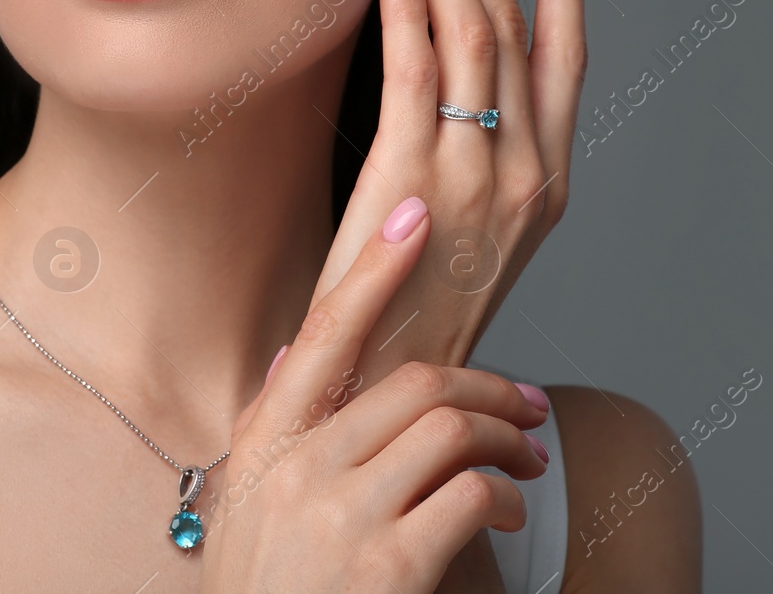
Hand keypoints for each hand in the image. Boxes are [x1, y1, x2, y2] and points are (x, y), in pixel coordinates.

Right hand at [199, 197, 549, 593]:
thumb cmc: (261, 593)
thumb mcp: (240, 509)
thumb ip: (271, 432)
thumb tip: (293, 356)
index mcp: (264, 444)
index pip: (322, 331)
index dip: (372, 267)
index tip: (412, 217)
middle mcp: (296, 468)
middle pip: (415, 382)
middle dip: (489, 386)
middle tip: (530, 405)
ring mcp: (340, 516)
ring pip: (451, 430)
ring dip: (510, 440)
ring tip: (531, 460)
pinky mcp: (387, 567)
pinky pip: (469, 496)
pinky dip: (502, 498)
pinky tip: (504, 515)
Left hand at [310, 0, 588, 380]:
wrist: (393, 388)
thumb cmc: (424, 310)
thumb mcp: (477, 236)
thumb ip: (480, 163)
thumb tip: (460, 94)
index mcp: (549, 184)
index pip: (568, 64)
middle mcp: (527, 173)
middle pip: (513, 31)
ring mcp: (476, 177)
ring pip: (471, 39)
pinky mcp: (414, 182)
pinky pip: (416, 73)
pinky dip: (409, 10)